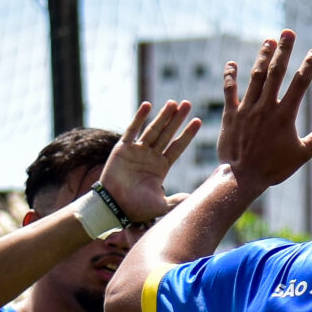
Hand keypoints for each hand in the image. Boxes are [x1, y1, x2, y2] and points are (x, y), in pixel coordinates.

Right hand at [97, 99, 201, 224]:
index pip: (177, 147)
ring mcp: (137, 151)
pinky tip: (147, 105)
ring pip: (153, 130)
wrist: (114, 207)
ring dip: (163, 116)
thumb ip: (176, 201)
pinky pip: (132, 130)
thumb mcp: (161, 206)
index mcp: (161, 167)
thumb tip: (193, 199)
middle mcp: (151, 156)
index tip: (197, 121)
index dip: (187, 134)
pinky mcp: (123, 148)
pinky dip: (139, 118)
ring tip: (173, 103)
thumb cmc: (136, 208)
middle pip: (167, 134)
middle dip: (177, 119)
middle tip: (188, 104)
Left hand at [221, 31, 311, 196]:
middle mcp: (266, 107)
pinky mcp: (231, 114)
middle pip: (276, 72)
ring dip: (262, 57)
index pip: (300, 84)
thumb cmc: (273, 168)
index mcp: (285, 116)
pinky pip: (230, 90)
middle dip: (283, 50)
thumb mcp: (301, 155)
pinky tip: (232, 63)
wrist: (242, 178)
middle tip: (288, 31)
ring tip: (268, 41)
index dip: (308, 66)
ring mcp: (247, 109)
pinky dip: (230, 76)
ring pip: (255, 77)